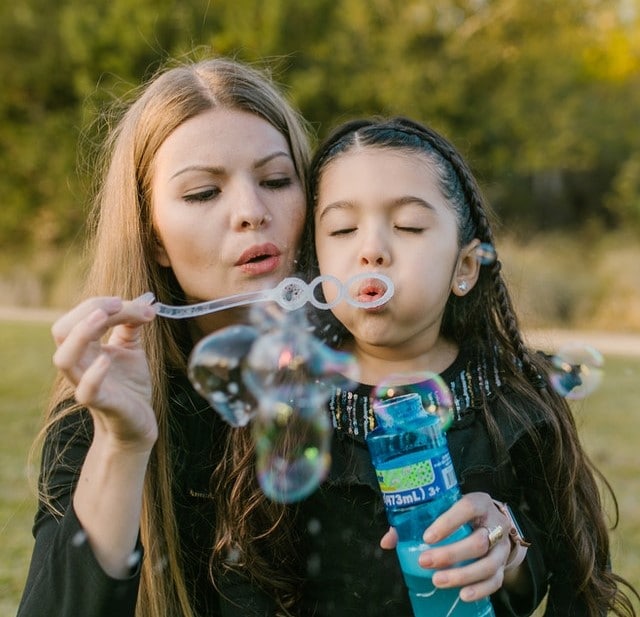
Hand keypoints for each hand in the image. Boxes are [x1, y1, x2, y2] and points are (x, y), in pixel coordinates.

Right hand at [51, 296, 157, 450]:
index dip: (105, 303)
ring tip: (103, 318)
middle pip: (63, 330)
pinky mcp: (100, 403)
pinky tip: (107, 360)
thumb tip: (145, 301)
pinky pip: (86, 390)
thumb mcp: (132, 348)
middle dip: (88, 310)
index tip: (142, 305)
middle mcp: (80, 363)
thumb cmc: (130, 384)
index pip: (82, 316)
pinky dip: (94, 374)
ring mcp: (86, 383)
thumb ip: (132, 324)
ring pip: (64, 358)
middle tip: (119, 305)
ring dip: (82, 333)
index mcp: (85, 347)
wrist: (139, 420)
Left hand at [380, 492, 514, 601]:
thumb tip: (388, 541)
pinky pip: (495, 581)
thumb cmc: (461, 514)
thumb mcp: (445, 508)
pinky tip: (462, 595)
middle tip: (424, 561)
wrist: (493, 522)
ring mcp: (502, 547)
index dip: (448, 522)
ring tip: (437, 581)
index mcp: (478, 503)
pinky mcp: (503, 566)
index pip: (467, 508)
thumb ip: (415, 521)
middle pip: (478, 542)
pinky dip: (479, 590)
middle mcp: (495, 524)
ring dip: (462, 575)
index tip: (427, 537)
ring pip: (488, 564)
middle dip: (451, 554)